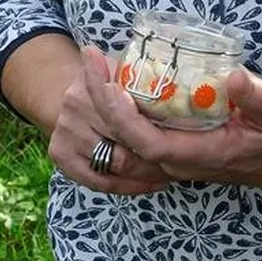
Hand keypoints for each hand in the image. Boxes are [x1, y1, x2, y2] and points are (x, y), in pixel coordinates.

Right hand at [48, 50, 172, 195]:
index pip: (130, 110)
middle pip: (125, 139)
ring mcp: (65, 128)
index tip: (184, 138)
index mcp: (96, 79)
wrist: (75, 92)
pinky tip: (147, 185)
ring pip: (113, 163)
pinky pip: (96, 180)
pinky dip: (124, 187)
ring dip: (144, 174)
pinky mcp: (59, 152)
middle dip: (155, 154)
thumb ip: (149, 77)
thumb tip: (203, 87)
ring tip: (169, 174)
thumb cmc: (116, 83)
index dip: (157, 127)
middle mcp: (76, 102)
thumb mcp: (131, 74)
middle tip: (183, 162)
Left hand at [82, 47, 261, 194]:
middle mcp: (184, 163)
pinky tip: (118, 86)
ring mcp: (180, 161)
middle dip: (101, 102)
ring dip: (105, 108)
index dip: (122, 115)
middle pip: (126, 143)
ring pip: (127, 144)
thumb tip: (234, 77)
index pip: (147, 142)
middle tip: (91, 58)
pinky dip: (121, 115)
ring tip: (95, 68)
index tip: (109, 80)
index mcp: (203, 155)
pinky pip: (140, 139)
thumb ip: (257, 98)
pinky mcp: (182, 151)